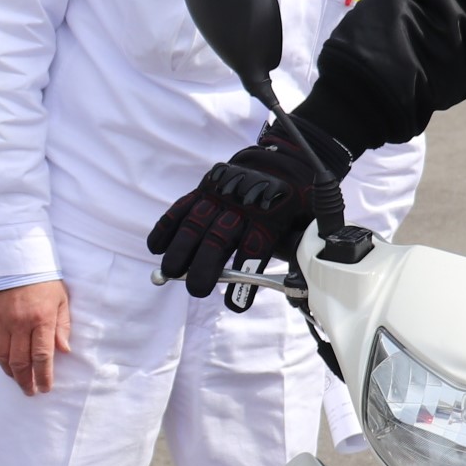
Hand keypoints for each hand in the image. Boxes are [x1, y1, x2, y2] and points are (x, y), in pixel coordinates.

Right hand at [0, 280, 70, 394]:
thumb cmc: (45, 281)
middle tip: (30, 391)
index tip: (45, 388)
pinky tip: (4, 364)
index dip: (43, 376)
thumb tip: (64, 351)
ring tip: (18, 380)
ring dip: (11, 372)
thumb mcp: (61, 301)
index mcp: (41, 319)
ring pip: (3, 357)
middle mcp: (20, 323)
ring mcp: (2, 321)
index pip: (42, 356)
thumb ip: (62, 327)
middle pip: (20, 362)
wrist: (18, 260)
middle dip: (26, 381)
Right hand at [147, 116, 348, 298]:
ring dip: (181, 249)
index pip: (254, 250)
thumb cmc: (296, 200)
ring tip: (170, 272)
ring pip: (196, 223)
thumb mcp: (310, 219)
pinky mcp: (207, 187)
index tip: (236, 306)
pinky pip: (183, 207)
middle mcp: (242, 205)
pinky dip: (167, 226)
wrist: (284, 159)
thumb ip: (301, 246)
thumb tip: (298, 283)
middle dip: (204, 266)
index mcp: (271, 215)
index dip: (244, 281)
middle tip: (196, 289)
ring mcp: (221, 195)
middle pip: (219, 238)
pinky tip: (155, 246)